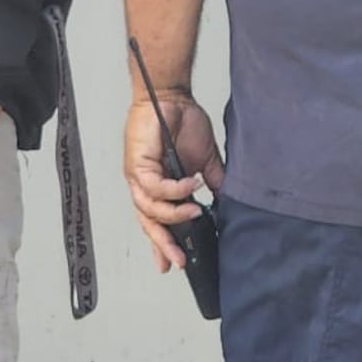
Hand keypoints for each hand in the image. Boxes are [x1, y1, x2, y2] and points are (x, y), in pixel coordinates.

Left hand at [124, 94, 223, 271]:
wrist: (173, 97)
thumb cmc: (184, 123)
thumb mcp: (205, 160)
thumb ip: (212, 184)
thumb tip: (223, 205)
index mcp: (159, 188)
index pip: (158, 222)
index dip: (164, 244)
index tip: (174, 264)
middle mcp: (145, 186)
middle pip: (148, 223)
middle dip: (164, 244)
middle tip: (179, 260)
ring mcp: (139, 176)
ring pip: (150, 209)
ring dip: (174, 214)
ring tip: (194, 211)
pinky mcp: (138, 164)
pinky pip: (156, 187)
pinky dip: (176, 189)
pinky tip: (192, 183)